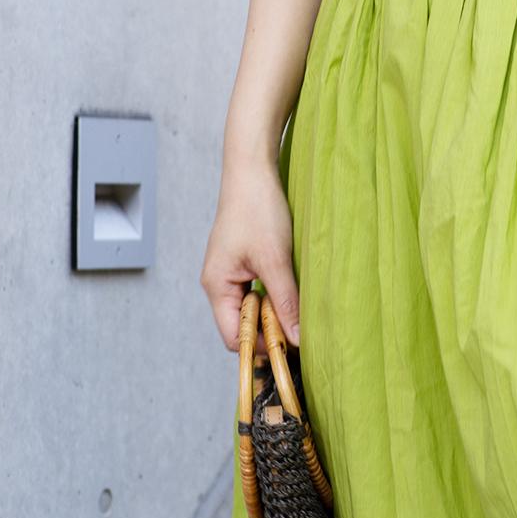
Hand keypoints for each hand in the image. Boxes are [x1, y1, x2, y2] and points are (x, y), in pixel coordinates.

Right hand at [200, 151, 299, 354]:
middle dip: (270, 329)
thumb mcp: (275, 259)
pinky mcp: (244, 260)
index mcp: (217, 286)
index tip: (291, 347)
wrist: (252, 170)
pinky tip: (293, 288)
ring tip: (298, 307)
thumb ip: (285, 301)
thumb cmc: (257, 209)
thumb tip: (296, 339)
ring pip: (253, 306)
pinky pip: (258, 288)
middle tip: (300, 327)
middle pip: (243, 324)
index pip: (234, 336)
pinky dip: (275, 293)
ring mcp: (231, 271)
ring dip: (275, 310)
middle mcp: (219, 283)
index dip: (261, 346)